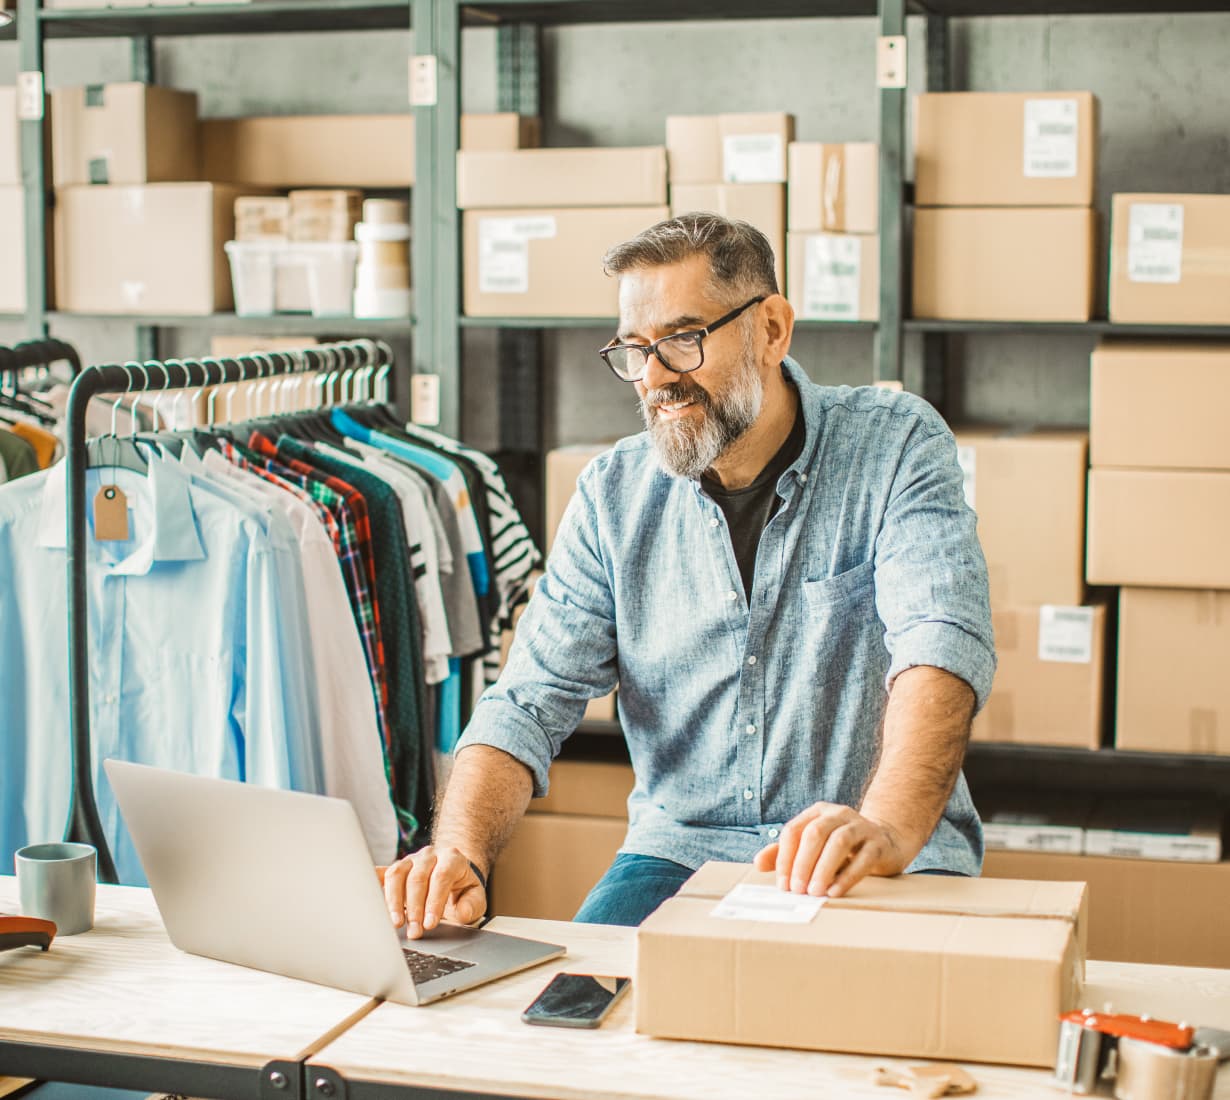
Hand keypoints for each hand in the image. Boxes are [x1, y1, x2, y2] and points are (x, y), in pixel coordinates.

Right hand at [381, 846, 486, 939]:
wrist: (454, 876)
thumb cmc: (462, 889)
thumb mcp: (475, 898)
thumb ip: (471, 905)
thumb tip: (461, 913)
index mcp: (452, 858)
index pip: (441, 877)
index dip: (434, 901)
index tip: (430, 924)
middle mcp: (430, 855)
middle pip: (417, 878)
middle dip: (414, 908)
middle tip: (415, 932)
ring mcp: (411, 860)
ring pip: (397, 874)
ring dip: (394, 901)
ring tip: (395, 923)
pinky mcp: (397, 868)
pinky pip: (382, 873)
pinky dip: (373, 883)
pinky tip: (368, 897)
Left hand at [753, 802, 907, 898]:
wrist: (886, 841)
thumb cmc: (841, 847)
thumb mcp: (812, 847)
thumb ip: (785, 853)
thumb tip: (758, 863)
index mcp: (817, 812)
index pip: (794, 830)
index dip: (785, 857)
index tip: (782, 884)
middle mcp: (838, 814)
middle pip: (815, 833)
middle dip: (802, 863)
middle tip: (796, 890)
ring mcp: (861, 826)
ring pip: (839, 842)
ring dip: (823, 868)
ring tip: (814, 892)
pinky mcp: (878, 843)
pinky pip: (863, 858)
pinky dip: (847, 876)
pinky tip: (835, 891)